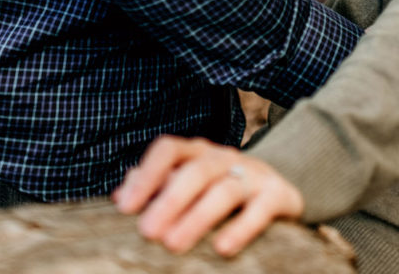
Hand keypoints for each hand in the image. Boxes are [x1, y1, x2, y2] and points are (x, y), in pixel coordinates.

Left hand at [113, 136, 303, 256]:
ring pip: (225, 189)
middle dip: (170, 200)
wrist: (279, 189)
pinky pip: (261, 208)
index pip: (169, 150)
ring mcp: (254, 174)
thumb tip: (119, 195)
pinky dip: (241, 228)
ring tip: (173, 244)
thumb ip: (158, 187)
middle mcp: (224, 158)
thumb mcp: (189, 184)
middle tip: (147, 232)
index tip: (125, 207)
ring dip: (197, 216)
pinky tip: (222, 248)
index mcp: (197, 153)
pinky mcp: (278, 195)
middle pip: (197, 170)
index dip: (147, 174)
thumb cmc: (219, 190)